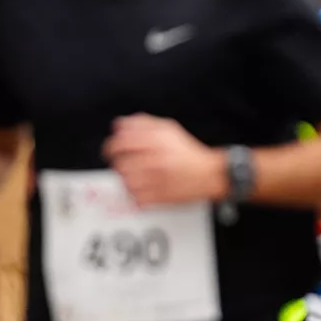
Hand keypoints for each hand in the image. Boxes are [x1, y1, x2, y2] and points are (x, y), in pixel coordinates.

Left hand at [107, 115, 224, 206]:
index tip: (111, 151)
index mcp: (156, 140)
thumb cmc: (188, 153)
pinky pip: (136, 197)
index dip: (111, 147)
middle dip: (119, 164)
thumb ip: (143, 123)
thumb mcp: (168, 129)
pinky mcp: (160, 196)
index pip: (121, 142)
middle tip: (123, 165)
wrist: (210, 174)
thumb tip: (119, 126)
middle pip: (120, 163)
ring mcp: (157, 179)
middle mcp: (155, 158)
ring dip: (127, 180)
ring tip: (136, 177)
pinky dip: (136, 195)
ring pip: (126, 181)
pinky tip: (143, 189)